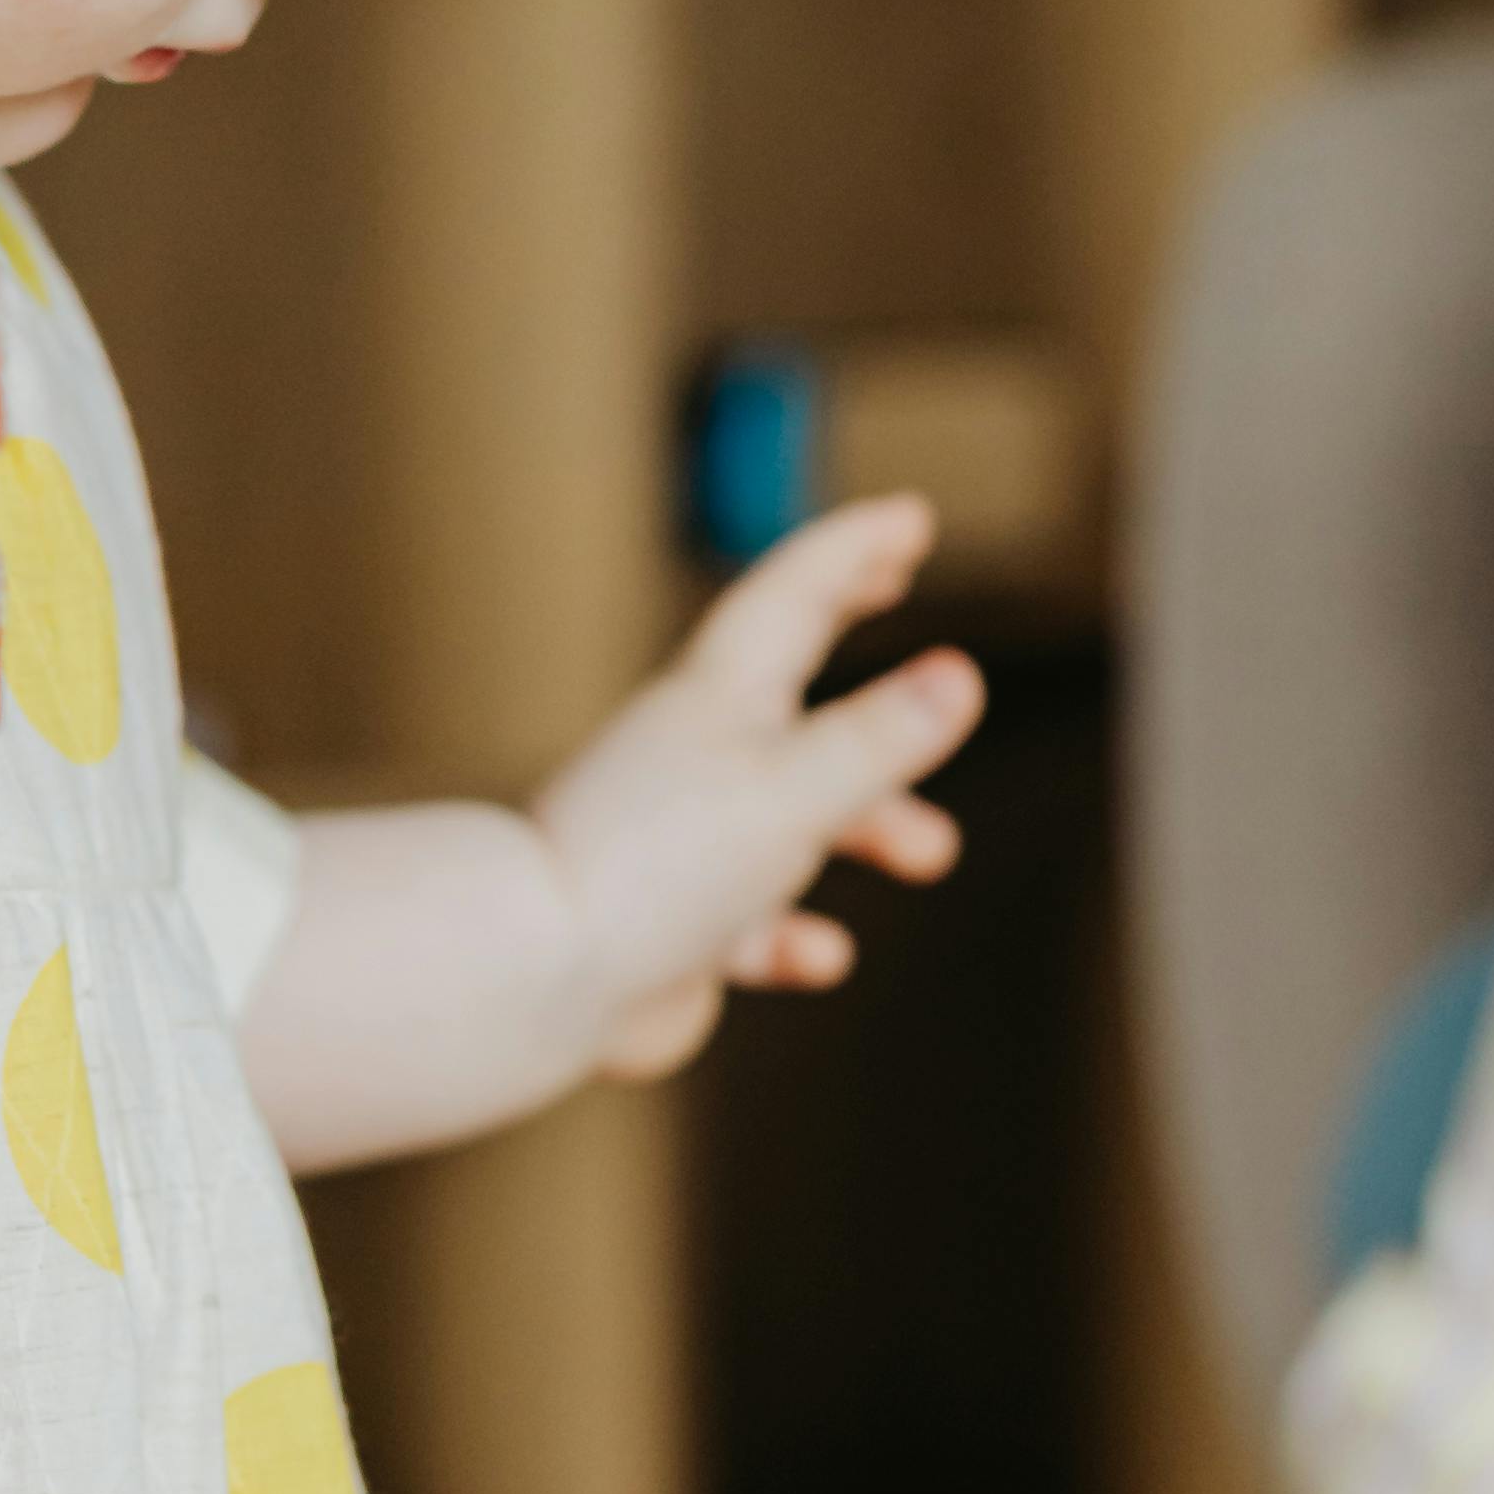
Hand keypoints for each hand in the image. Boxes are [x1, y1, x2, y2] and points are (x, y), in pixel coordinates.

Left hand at [534, 501, 980, 1084]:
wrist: (531, 975)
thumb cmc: (654, 867)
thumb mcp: (791, 794)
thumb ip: (878, 741)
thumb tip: (962, 676)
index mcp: (718, 698)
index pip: (795, 596)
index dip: (854, 552)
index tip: (911, 519)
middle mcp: (695, 758)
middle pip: (797, 701)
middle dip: (871, 685)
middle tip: (935, 664)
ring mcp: (680, 843)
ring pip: (790, 820)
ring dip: (867, 827)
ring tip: (931, 854)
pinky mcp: (669, 926)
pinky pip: (748, 922)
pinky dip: (793, 935)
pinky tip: (822, 959)